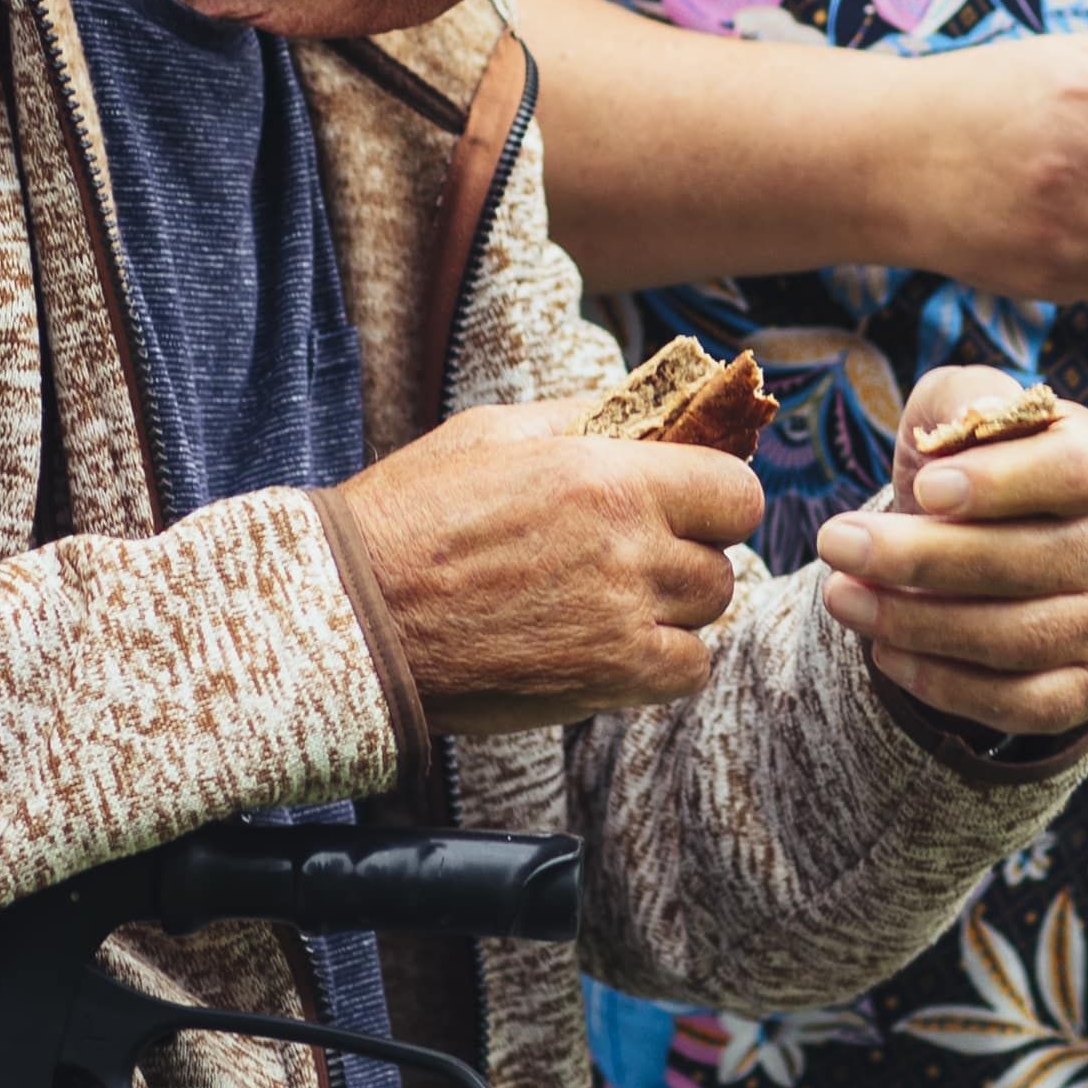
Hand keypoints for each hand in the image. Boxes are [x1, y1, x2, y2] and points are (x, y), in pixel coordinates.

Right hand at [327, 399, 762, 735]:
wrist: (350, 619)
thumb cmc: (410, 517)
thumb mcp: (492, 435)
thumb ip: (584, 417)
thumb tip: (651, 406)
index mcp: (606, 477)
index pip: (736, 489)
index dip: (714, 495)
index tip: (685, 501)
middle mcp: (628, 548)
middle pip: (722, 556)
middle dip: (689, 549)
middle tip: (633, 552)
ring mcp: (621, 621)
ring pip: (707, 613)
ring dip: (675, 605)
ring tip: (612, 597)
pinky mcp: (604, 681)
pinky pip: (686, 671)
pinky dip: (664, 660)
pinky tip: (612, 642)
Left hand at [810, 365, 1087, 741]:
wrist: (989, 560)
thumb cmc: (965, 472)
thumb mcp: (958, 415)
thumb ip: (962, 400)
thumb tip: (975, 414)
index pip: (1074, 472)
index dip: (1001, 483)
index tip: (924, 487)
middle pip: (1027, 561)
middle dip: (919, 556)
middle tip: (834, 542)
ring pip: (1015, 638)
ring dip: (914, 621)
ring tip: (838, 595)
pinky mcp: (1084, 687)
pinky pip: (1018, 703)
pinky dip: (943, 683)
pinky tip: (884, 652)